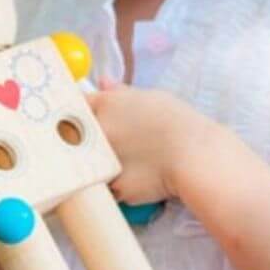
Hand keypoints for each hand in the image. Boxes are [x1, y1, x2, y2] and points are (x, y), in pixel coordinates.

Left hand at [84, 77, 205, 205]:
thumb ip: (121, 92)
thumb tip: (103, 82)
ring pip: (91, 165)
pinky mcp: (114, 188)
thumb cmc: (177, 121)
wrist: (194, 156)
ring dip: (100, 164)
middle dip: (87, 139)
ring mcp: (103, 162)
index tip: (87, 119)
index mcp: (105, 106)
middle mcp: (97, 133)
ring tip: (130, 161)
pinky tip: (136, 178)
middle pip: (75, 136)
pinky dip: (118, 184)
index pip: (77, 105)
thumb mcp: (150, 97)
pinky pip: (109, 186)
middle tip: (115, 142)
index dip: (81, 113)